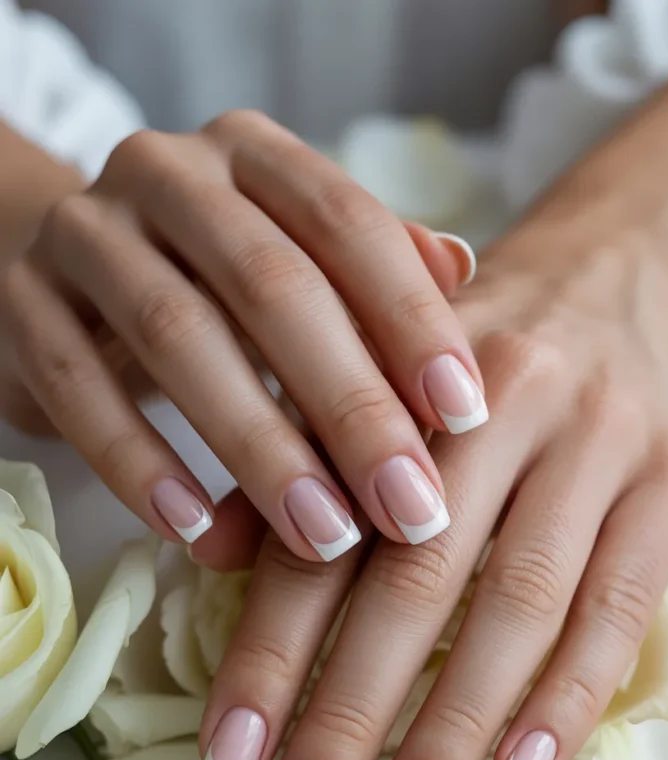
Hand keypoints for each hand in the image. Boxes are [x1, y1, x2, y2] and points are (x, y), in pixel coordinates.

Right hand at [0, 111, 484, 556]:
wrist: (68, 268)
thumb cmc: (209, 277)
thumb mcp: (293, 259)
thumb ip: (371, 269)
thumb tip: (464, 273)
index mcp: (252, 154)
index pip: (347, 223)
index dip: (410, 318)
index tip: (463, 415)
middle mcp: (167, 173)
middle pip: (271, 286)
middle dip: (349, 406)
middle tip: (409, 508)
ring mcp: (85, 234)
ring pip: (178, 337)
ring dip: (258, 449)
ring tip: (323, 537)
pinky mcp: (21, 305)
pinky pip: (80, 388)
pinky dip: (140, 465)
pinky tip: (197, 530)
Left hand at [199, 220, 667, 759]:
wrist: (619, 263)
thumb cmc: (473, 340)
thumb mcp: (378, 367)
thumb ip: (303, 453)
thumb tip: (214, 556)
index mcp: (403, 378)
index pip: (322, 533)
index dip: (270, 651)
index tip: (231, 756)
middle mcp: (499, 405)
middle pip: (415, 580)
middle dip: (352, 713)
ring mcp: (596, 444)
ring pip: (520, 603)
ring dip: (457, 726)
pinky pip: (622, 603)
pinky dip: (569, 693)